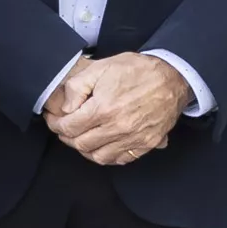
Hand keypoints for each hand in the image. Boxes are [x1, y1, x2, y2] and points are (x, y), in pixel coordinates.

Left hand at [48, 54, 189, 166]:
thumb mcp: (101, 67)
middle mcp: (117, 128)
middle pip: (81, 144)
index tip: (54, 120)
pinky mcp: (146, 144)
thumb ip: (77, 87)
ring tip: (82, 136)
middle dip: (67, 137)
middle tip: (65, 128)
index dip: (56, 124)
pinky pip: (120, 159)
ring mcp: (133, 138)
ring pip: (98, 156)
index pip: (69, 128)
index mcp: (103, 109)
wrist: (172, 76)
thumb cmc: (138, 70)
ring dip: (86, 148)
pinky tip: (102, 144)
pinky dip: (107, 155)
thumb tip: (65, 107)